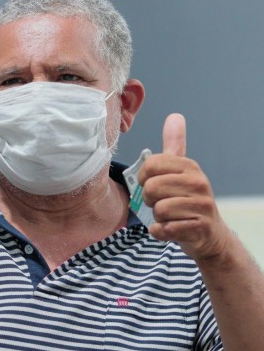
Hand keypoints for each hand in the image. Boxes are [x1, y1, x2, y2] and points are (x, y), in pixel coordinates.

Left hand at [138, 113, 231, 260]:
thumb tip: (174, 116)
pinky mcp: (200, 227)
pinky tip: (170, 229)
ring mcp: (202, 205)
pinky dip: (161, 232)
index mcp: (188, 167)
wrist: (209, 234)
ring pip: (158, 209)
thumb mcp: (181, 171)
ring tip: (169, 216)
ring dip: (157, 218)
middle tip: (160, 203)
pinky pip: (165, 229)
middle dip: (149, 200)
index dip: (143, 178)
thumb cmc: (187, 201)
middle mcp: (198, 182)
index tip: (152, 184)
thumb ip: (175, 145)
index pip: (150, 164)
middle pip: (151, 188)